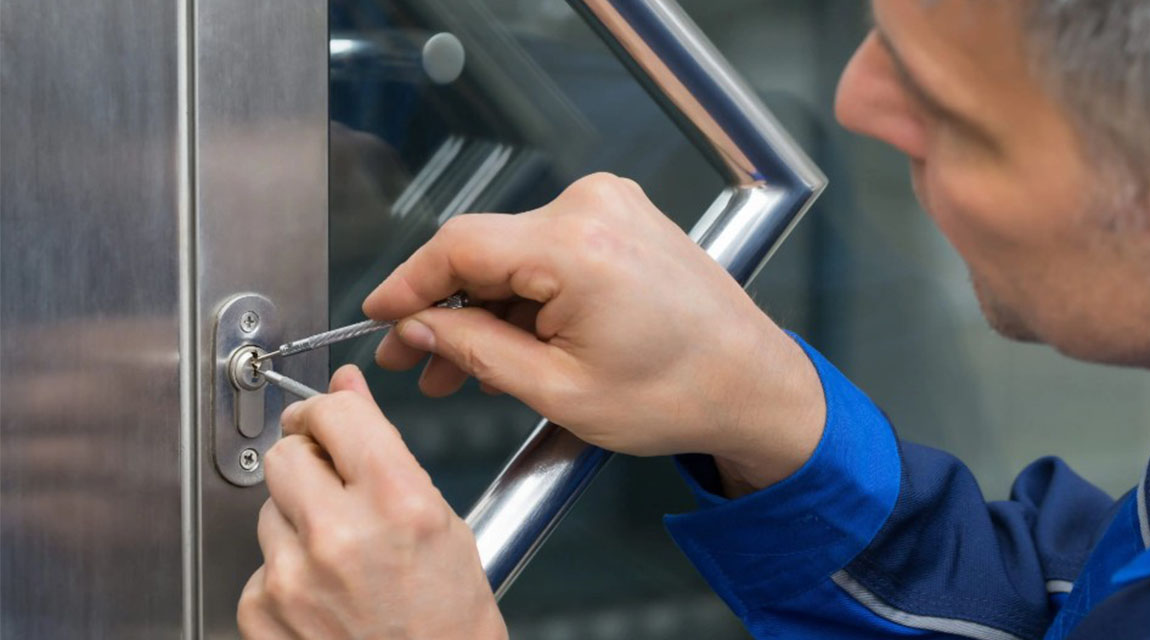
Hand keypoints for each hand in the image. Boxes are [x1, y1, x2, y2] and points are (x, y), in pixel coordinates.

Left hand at [237, 365, 506, 639]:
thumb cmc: (450, 626)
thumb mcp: (444, 525)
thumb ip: (387, 454)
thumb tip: (347, 394)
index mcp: (397, 502)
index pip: (334, 413)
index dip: (329, 410)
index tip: (328, 418)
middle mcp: (340, 535)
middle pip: (286, 453)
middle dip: (308, 461)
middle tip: (334, 486)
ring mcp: (292, 577)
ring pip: (268, 507)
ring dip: (297, 519)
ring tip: (341, 557)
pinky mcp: (260, 611)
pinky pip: (258, 563)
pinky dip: (284, 571)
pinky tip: (324, 593)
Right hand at [363, 173, 824, 494]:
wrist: (752, 385)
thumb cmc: (678, 395)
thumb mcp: (559, 391)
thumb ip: (475, 351)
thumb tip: (418, 326)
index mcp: (577, 247)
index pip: (458, 246)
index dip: (407, 283)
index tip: (378, 316)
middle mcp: (593, 209)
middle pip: (484, 250)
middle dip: (445, 310)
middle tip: (416, 361)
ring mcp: (612, 208)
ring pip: (514, 255)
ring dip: (485, 309)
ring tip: (461, 369)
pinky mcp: (622, 219)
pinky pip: (548, 252)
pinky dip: (524, 296)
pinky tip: (508, 343)